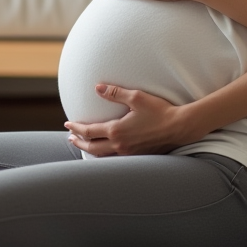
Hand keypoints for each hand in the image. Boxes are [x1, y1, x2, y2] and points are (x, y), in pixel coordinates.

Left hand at [63, 84, 204, 155]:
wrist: (179, 127)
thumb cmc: (159, 111)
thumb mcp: (136, 97)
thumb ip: (114, 93)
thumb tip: (97, 88)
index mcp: (116, 131)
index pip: (89, 131)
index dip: (76, 128)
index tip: (68, 124)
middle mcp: (120, 145)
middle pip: (92, 147)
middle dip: (79, 141)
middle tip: (71, 137)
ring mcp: (128, 153)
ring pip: (102, 156)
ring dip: (90, 150)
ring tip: (84, 145)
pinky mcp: (137, 156)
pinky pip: (114, 159)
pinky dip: (104, 155)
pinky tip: (105, 151)